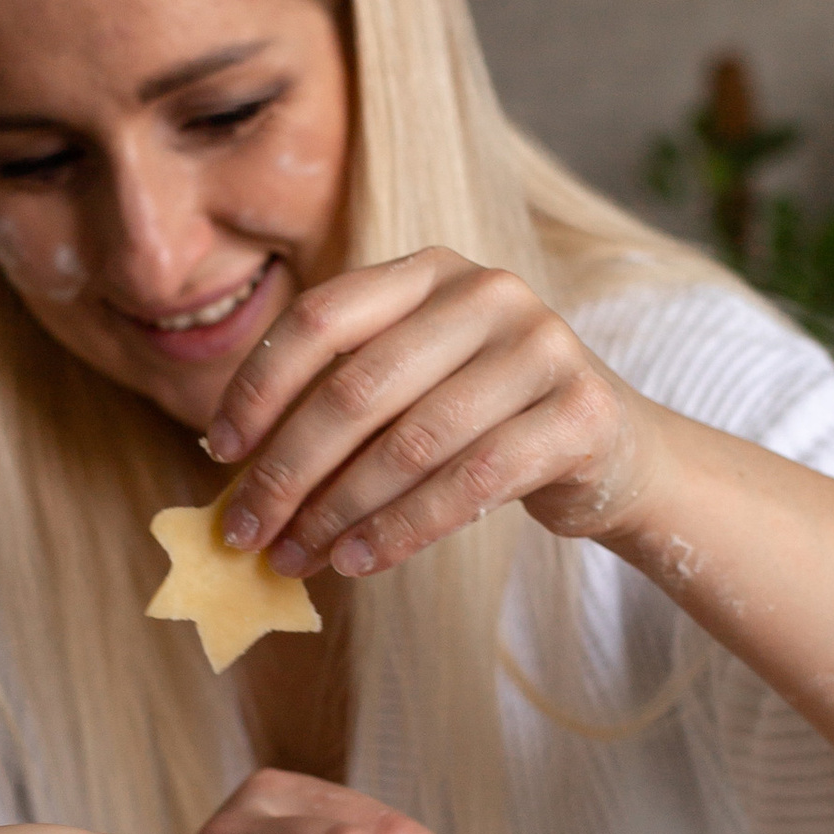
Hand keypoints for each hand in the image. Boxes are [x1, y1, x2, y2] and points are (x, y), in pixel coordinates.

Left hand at [201, 252, 656, 582]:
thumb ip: (341, 407)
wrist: (614, 449)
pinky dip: (401, 531)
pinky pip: (470, 484)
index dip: (260, 387)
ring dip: (337, 512)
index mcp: (429, 272)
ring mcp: (541, 346)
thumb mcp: (415, 389)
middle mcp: (487, 293)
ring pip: (410, 444)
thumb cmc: (487, 422)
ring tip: (295, 558)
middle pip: (357, 388)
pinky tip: (358, 561)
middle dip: (288, 469)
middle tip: (245, 531)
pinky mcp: (580, 412)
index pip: (322, 318)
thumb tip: (239, 478)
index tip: (219, 453)